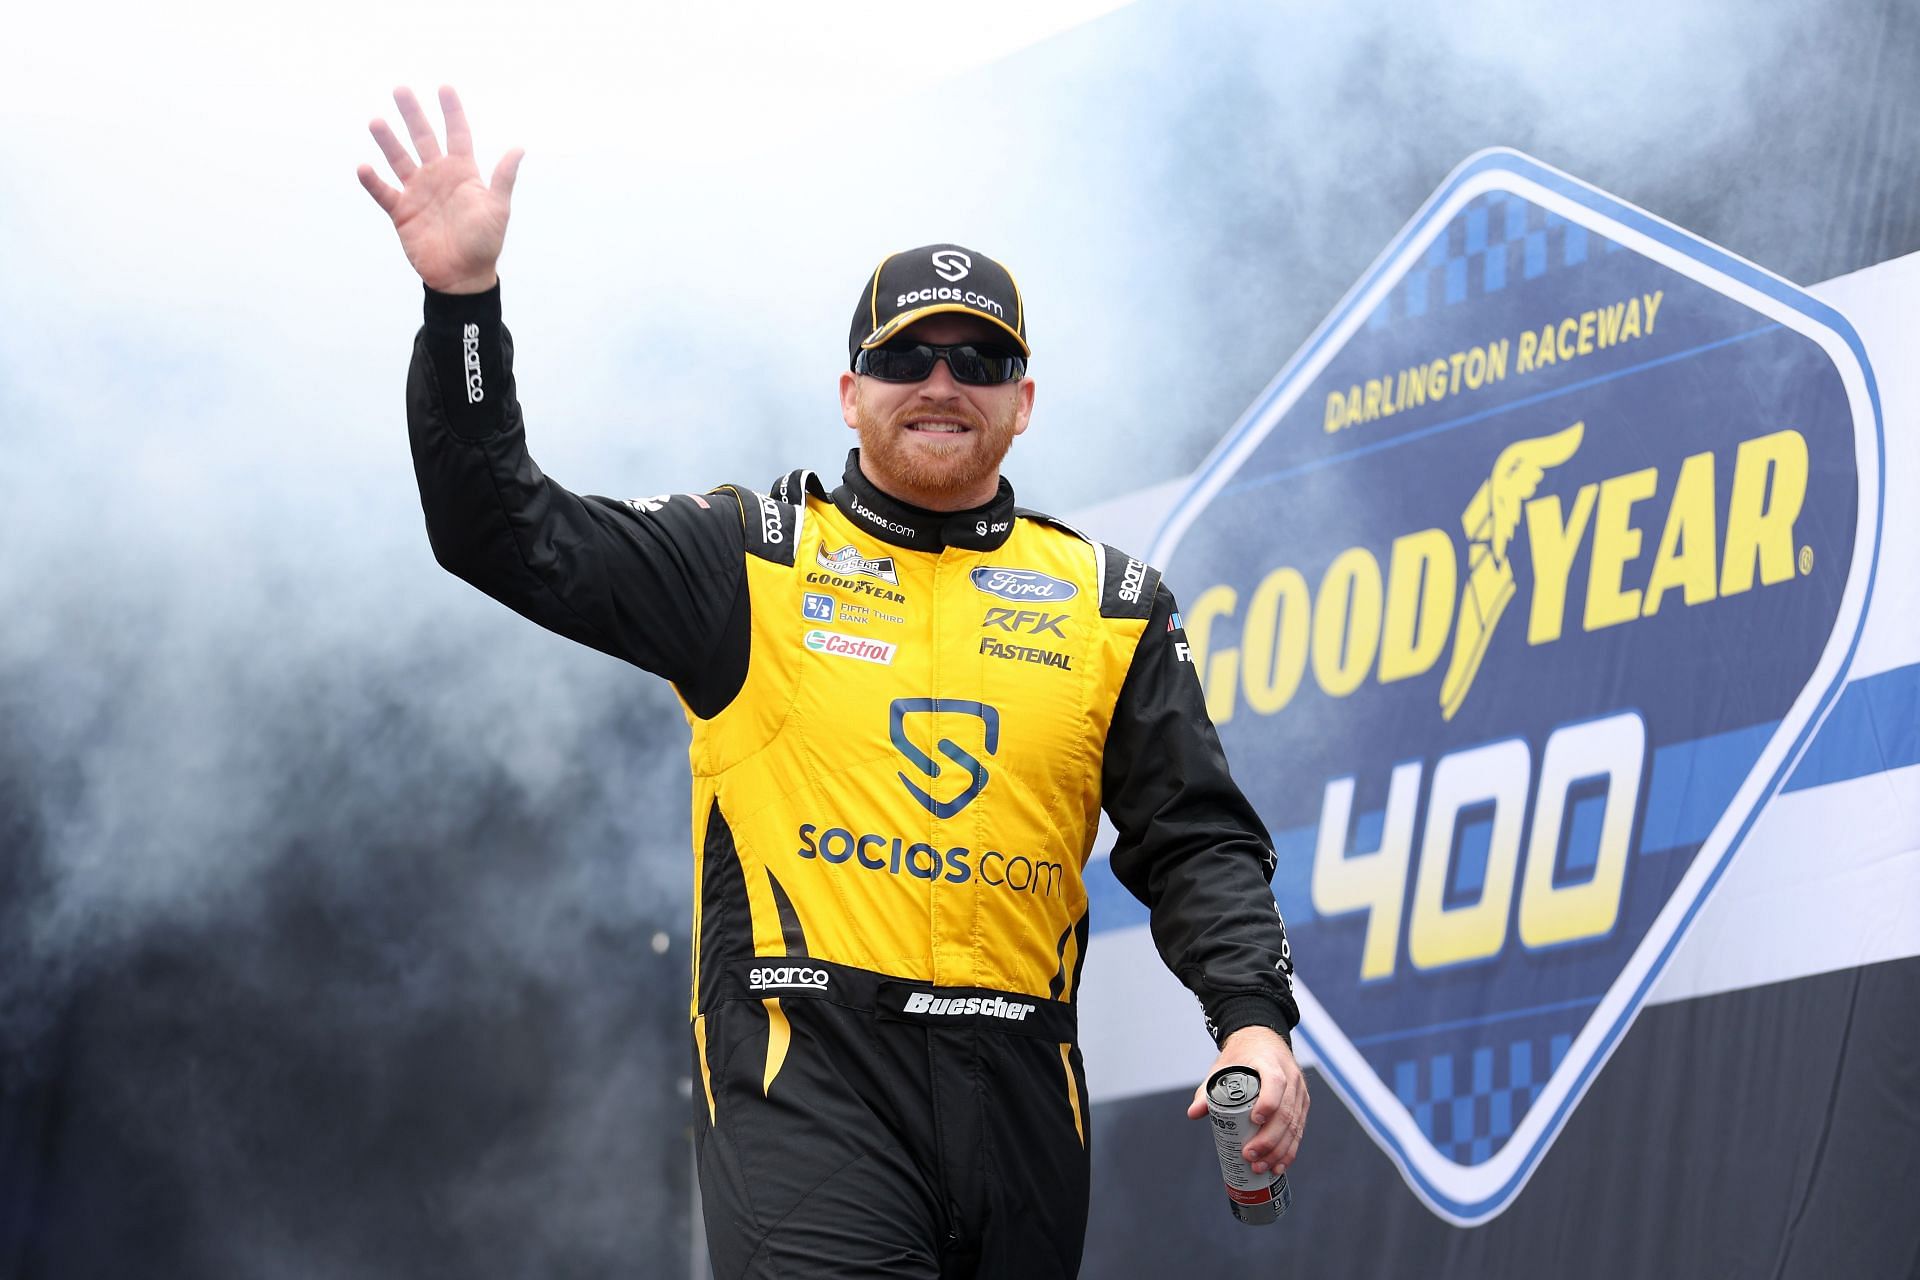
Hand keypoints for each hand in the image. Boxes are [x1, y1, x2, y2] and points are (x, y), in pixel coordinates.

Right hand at [357, 86, 522, 294]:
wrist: (463, 276)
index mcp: (463, 173)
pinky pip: (384, 192)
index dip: (452, 111)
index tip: (444, 88)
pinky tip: (364, 167)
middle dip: (413, 114)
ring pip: (399, 159)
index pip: (457, 134)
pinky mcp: (402, 212)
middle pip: (423, 138)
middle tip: (401, 89)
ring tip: (377, 121)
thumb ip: (503, 178)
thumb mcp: (498, 208)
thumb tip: (519, 148)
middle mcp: (438, 177)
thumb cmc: (485, 243)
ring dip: (388, 141)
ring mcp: (418, 192)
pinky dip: (373, 181)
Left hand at [1185, 1025, 1308, 1173]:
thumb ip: (1208, 1089)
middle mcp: (1291, 1078)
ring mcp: (1299, 1093)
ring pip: (1295, 1125)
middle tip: (1249, 1156)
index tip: (1254, 1121)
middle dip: (1269, 1139)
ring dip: (1279, 1151)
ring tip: (1260, 1167)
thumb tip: (1193, 1113)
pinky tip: (1277, 1166)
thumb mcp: (1224, 1066)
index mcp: (1271, 1063)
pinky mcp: (1302, 1105)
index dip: (1268, 1103)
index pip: (1275, 1083)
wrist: (1265, 1041)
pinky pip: (1299, 1131)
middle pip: (1285, 1112)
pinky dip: (1289, 1151)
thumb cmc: (1243, 1056)